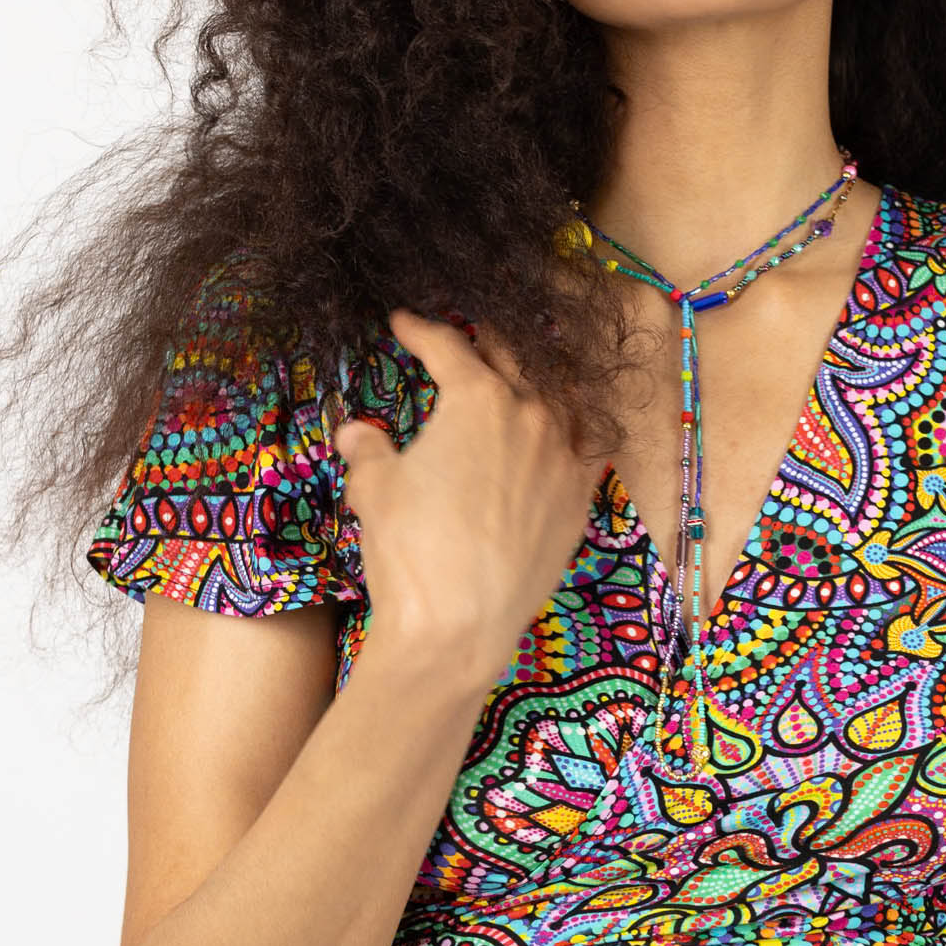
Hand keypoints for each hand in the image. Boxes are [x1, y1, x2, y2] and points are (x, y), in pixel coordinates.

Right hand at [333, 307, 603, 682]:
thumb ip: (369, 450)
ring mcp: (564, 458)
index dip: (421, 330)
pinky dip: (575, 427)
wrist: (460, 623)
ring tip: (523, 372)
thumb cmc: (411, 548)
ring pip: (561, 396)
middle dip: (486, 340)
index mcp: (479, 399)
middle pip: (513, 359)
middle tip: (469, 333)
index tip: (403, 322)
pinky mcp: (580, 500)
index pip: (448, 348)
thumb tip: (356, 433)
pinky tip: (567, 428)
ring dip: (538, 377)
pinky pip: (588, 447)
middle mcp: (532, 416)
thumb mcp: (375, 489)